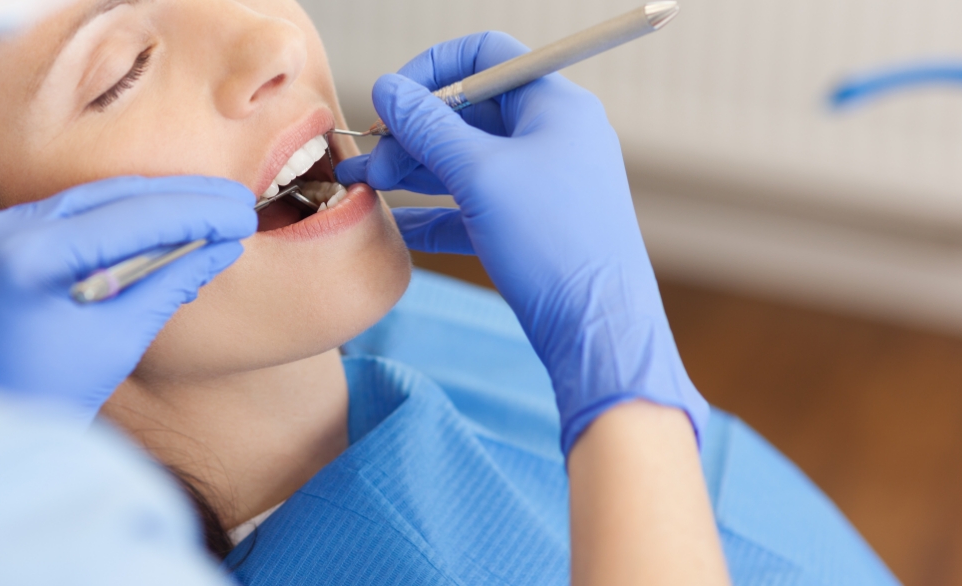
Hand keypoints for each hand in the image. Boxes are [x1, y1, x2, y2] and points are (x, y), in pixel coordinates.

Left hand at [0, 176, 256, 422]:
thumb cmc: (45, 401)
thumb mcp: (117, 342)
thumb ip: (169, 284)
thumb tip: (222, 245)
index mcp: (26, 258)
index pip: (129, 217)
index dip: (194, 213)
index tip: (243, 215)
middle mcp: (0, 230)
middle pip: (108, 196)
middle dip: (179, 199)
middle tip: (238, 202)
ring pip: (89, 201)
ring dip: (152, 207)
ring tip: (211, 211)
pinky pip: (67, 218)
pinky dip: (117, 222)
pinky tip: (162, 229)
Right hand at [337, 32, 706, 453]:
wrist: (597, 330)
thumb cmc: (553, 244)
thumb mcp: (480, 176)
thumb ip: (427, 128)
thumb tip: (387, 89)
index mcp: (554, 106)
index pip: (486, 56)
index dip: (432, 70)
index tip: (390, 101)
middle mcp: (552, 136)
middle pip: (469, 111)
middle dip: (411, 131)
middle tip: (366, 157)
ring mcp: (542, 183)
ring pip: (466, 160)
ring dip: (413, 169)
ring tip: (364, 185)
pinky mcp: (530, 227)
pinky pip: (473, 205)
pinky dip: (433, 210)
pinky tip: (396, 225)